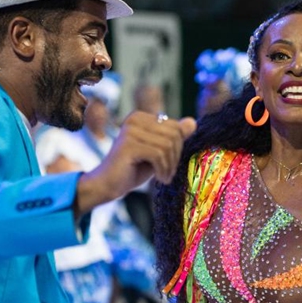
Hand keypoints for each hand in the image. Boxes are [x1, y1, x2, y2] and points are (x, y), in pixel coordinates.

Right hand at [76, 112, 195, 214]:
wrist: (108, 185)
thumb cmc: (133, 169)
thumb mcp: (159, 152)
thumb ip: (174, 137)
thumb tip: (193, 122)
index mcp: (141, 117)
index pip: (175, 127)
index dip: (179, 148)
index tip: (170, 165)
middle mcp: (135, 119)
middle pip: (174, 134)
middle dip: (176, 157)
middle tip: (168, 173)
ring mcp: (130, 130)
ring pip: (167, 145)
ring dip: (170, 166)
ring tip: (164, 177)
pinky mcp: (129, 144)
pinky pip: (158, 155)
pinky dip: (163, 169)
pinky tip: (160, 179)